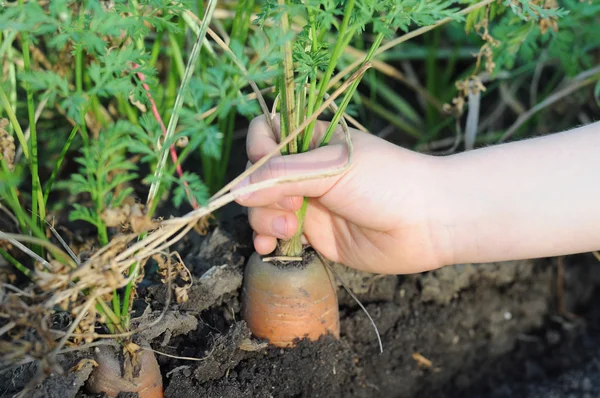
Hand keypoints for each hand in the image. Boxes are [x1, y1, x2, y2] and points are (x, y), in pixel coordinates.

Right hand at [234, 115, 449, 274]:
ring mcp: (308, 204)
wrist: (428, 223)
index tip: (268, 169)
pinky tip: (270, 247)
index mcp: (312, 142)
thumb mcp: (333, 168)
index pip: (265, 135)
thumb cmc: (388, 182)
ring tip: (286, 230)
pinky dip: (267, 240)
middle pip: (257, 177)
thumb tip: (236, 189)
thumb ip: (282, 176)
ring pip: (262, 208)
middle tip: (291, 206)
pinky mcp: (314, 235)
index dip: (257, 151)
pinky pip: (276, 236)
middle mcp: (306, 171)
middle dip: (261, 194)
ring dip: (262, 219)